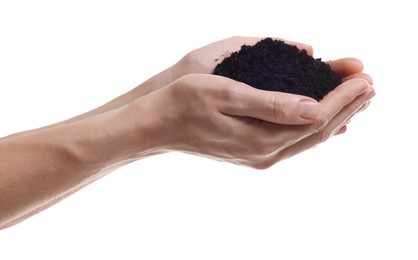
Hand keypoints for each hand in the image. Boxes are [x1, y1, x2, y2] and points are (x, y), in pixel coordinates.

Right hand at [126, 72, 373, 168]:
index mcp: (262, 137)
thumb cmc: (184, 102)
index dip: (343, 97)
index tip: (365, 77)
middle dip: (347, 106)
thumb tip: (313, 108)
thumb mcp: (225, 93)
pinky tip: (323, 120)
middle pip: (319, 130)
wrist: (156, 126)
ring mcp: (259, 155)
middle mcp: (266, 152)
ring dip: (335, 117)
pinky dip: (314, 127)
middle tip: (370, 85)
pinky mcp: (252, 152)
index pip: (316, 117)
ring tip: (355, 99)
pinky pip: (294, 141)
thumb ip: (271, 103)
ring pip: (308, 137)